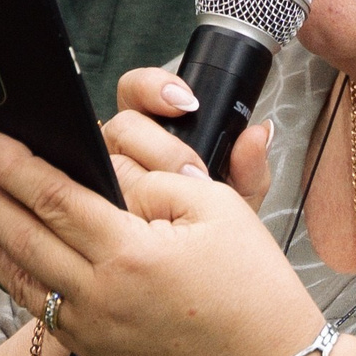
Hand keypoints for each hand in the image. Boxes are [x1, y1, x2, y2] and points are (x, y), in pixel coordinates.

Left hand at [0, 90, 315, 355]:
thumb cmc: (252, 284)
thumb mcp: (218, 207)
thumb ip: (152, 178)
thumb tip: (102, 163)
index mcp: (131, 253)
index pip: (56, 196)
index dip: (16, 164)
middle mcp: (101, 295)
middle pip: (26, 234)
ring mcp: (92, 328)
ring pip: (20, 274)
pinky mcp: (94, 348)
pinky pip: (36, 305)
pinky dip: (6, 276)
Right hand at [106, 65, 276, 208]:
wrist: (202, 267)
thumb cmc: (215, 223)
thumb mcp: (241, 193)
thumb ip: (251, 164)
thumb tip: (259, 133)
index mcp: (155, 128)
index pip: (139, 90)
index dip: (156, 87)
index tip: (187, 103)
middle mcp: (126, 147)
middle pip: (124, 124)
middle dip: (160, 144)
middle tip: (190, 168)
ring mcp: (106, 175)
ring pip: (109, 159)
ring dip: (145, 174)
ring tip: (177, 195)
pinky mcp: (99, 206)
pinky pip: (95, 197)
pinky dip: (116, 201)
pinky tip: (144, 213)